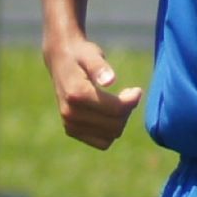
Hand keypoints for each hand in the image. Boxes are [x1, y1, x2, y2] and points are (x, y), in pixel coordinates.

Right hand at [45, 33, 140, 149]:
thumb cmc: (81, 54)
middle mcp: (70, 113)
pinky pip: (102, 142)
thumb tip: (110, 80)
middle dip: (126, 111)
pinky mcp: (71, 131)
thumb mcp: (91, 54)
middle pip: (115, 125)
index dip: (131, 101)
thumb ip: (100, 67)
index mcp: (76, 94)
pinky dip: (110, 131)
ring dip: (119, 121)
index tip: (137, 90)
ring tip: (117, 103)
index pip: (116, 110)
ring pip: (111, 136)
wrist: (60, 60)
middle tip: (127, 94)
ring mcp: (69, 124)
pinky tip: (109, 114)